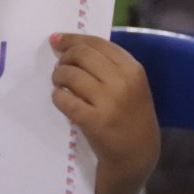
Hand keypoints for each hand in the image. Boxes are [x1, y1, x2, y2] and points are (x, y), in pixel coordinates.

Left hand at [49, 33, 158, 188]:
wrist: (137, 154)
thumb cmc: (130, 115)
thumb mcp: (131, 84)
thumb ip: (106, 64)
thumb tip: (66, 43)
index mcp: (133, 69)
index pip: (97, 43)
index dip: (72, 39)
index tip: (57, 40)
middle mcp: (122, 82)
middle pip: (81, 54)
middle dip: (64, 58)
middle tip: (60, 67)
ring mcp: (109, 102)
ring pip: (70, 75)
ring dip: (58, 76)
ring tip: (59, 84)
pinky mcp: (94, 121)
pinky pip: (64, 99)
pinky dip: (57, 96)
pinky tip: (60, 99)